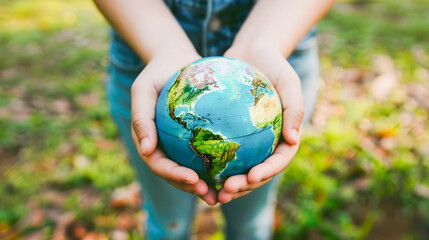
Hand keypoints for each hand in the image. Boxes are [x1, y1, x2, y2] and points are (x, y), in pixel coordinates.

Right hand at [130, 48, 217, 204]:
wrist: (173, 60)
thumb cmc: (156, 73)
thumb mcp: (142, 90)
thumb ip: (141, 118)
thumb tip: (146, 150)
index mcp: (147, 140)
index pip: (157, 163)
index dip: (173, 175)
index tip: (192, 179)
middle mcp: (162, 146)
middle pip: (174, 174)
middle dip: (190, 187)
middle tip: (209, 194)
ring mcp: (177, 144)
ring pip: (190, 169)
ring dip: (204, 184)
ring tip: (223, 193)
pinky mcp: (193, 137)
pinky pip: (205, 154)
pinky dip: (216, 165)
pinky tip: (234, 171)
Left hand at [217, 44, 303, 202]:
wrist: (251, 52)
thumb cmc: (273, 64)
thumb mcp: (289, 81)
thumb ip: (295, 109)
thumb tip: (294, 139)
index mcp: (284, 136)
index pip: (279, 161)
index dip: (267, 173)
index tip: (251, 177)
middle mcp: (267, 143)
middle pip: (257, 173)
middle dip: (244, 187)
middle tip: (225, 191)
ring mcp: (249, 141)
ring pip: (239, 170)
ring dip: (227, 184)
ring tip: (211, 192)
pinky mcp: (231, 135)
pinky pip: (222, 154)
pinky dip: (213, 166)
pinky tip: (196, 172)